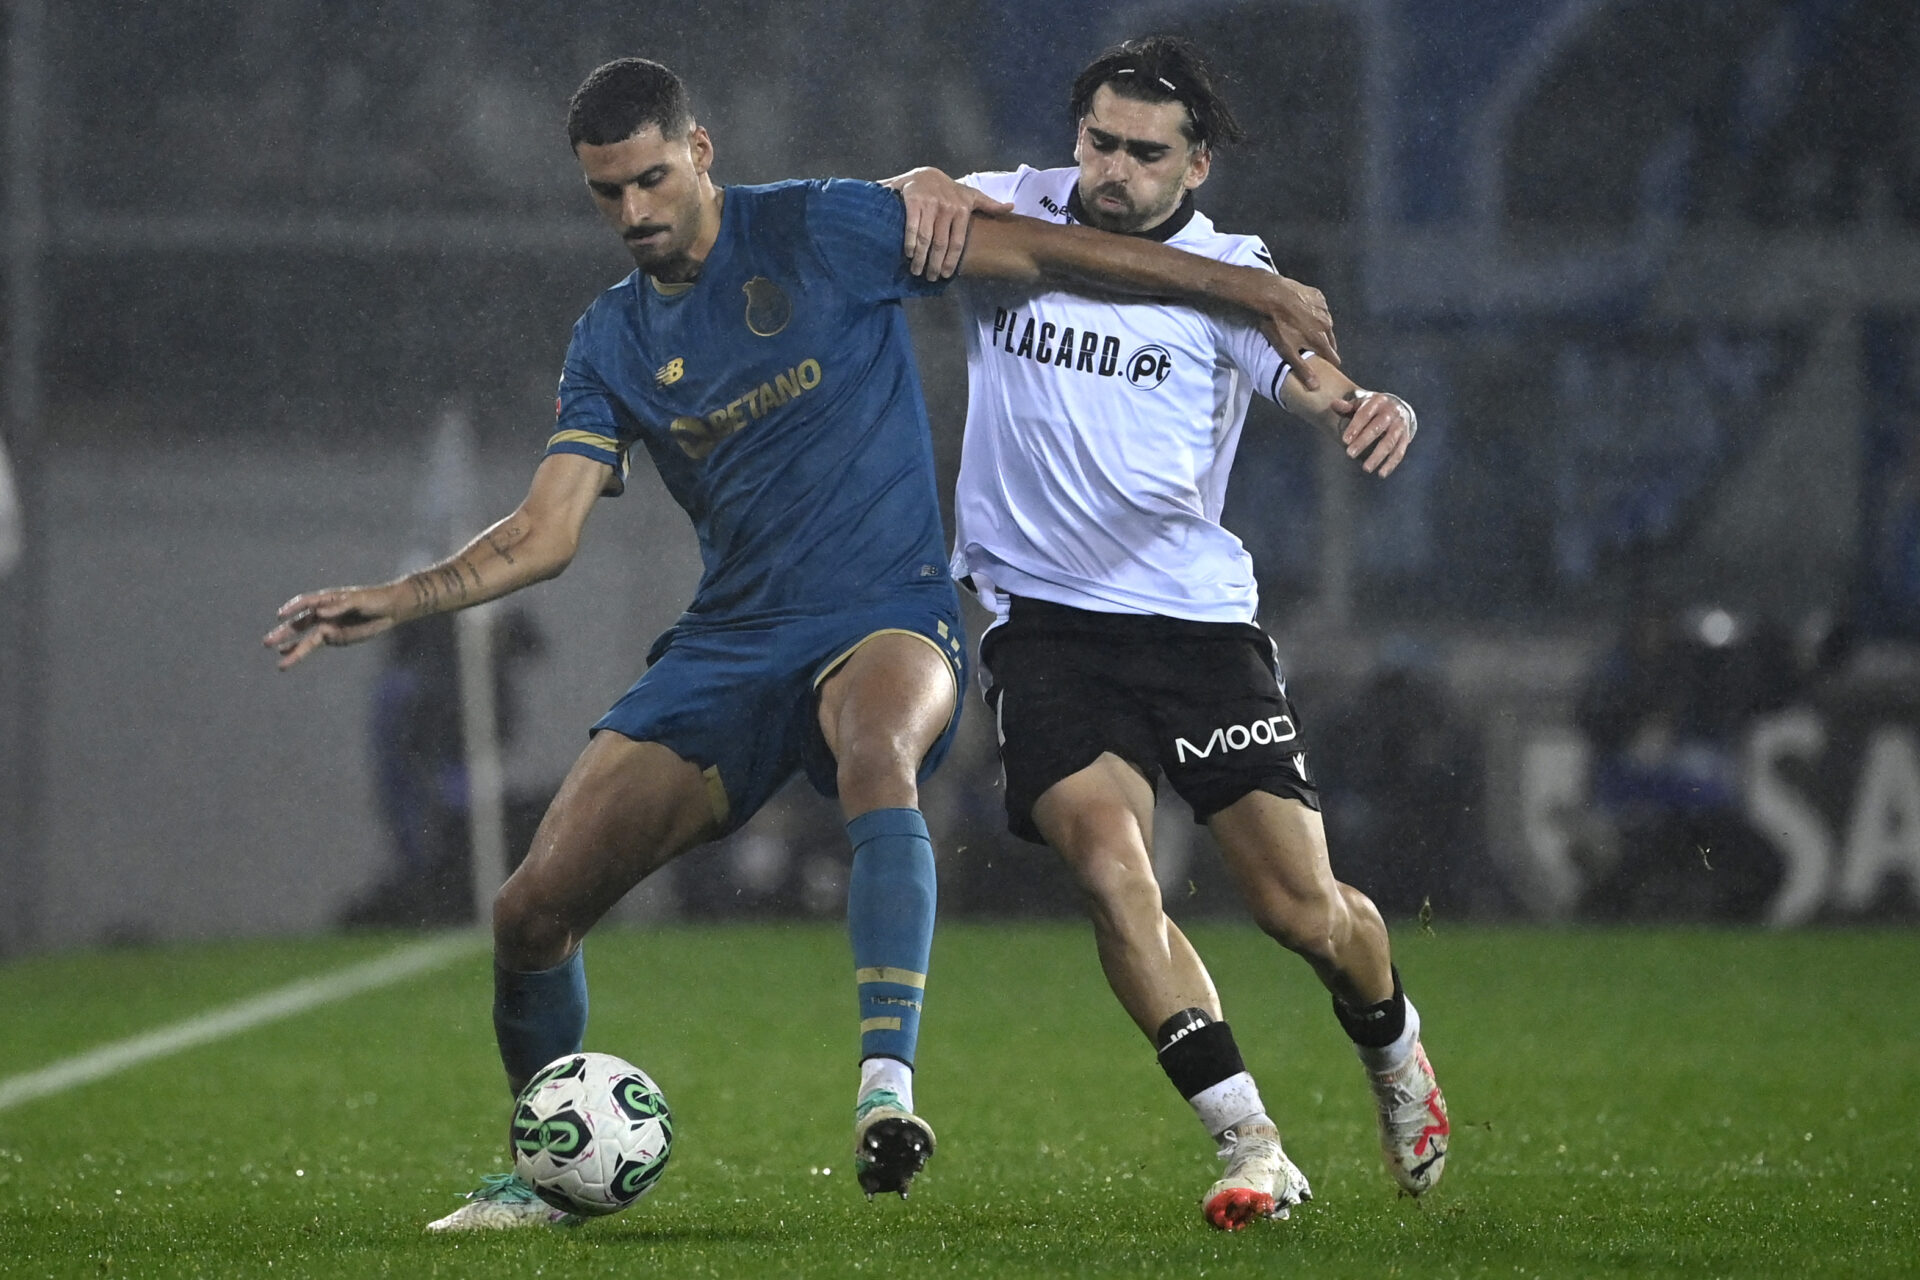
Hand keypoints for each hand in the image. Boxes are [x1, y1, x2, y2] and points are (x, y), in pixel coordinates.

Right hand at [263, 584, 401, 669]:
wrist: (390, 609)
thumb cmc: (374, 599)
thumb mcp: (358, 600)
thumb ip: (339, 606)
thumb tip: (318, 612)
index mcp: (327, 599)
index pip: (306, 603)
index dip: (293, 608)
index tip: (281, 615)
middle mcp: (323, 613)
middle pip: (300, 623)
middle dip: (284, 633)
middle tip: (266, 642)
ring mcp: (328, 625)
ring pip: (305, 638)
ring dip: (291, 646)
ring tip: (276, 653)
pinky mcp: (334, 637)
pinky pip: (315, 644)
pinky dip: (301, 650)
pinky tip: (288, 655)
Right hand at [884, 167, 1012, 279]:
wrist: (925, 174)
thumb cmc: (950, 190)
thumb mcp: (971, 195)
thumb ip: (990, 204)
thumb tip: (1011, 207)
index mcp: (962, 210)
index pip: (957, 242)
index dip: (951, 261)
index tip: (946, 275)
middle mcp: (947, 208)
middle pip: (941, 243)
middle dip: (935, 264)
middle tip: (931, 278)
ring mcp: (930, 205)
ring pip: (926, 238)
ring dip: (921, 257)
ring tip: (918, 271)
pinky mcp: (914, 201)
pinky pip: (912, 226)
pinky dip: (910, 242)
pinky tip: (909, 254)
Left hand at [1251, 274, 1340, 392]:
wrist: (1272, 295)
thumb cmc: (1277, 324)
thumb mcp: (1287, 350)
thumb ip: (1302, 368)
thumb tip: (1316, 386)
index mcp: (1321, 339)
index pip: (1333, 357)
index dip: (1330, 363)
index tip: (1326, 367)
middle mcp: (1327, 324)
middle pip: (1331, 341)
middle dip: (1324, 347)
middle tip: (1313, 349)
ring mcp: (1324, 309)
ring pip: (1326, 324)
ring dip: (1320, 329)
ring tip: (1307, 331)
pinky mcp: (1318, 296)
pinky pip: (1321, 308)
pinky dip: (1315, 313)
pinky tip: (1304, 313)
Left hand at [1333, 391, 1415, 476]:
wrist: (1398, 407)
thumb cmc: (1372, 408)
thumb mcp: (1360, 403)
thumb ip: (1346, 406)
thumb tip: (1333, 404)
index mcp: (1378, 401)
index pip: (1365, 414)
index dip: (1355, 426)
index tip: (1344, 440)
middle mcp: (1392, 412)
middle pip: (1377, 427)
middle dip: (1363, 442)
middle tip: (1349, 454)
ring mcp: (1400, 425)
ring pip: (1389, 441)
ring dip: (1378, 456)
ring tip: (1366, 468)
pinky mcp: (1406, 437)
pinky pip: (1399, 451)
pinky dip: (1391, 464)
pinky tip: (1381, 474)